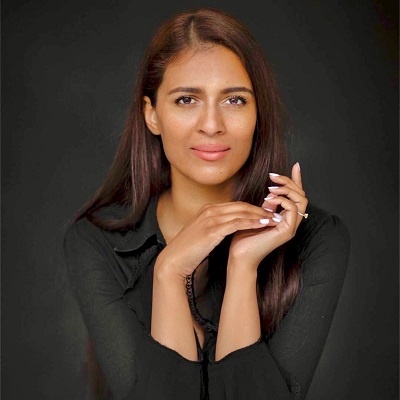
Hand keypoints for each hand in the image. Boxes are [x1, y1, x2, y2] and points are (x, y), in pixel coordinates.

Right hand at [155, 201, 273, 279]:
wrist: (174, 260)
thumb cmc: (188, 250)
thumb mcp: (202, 233)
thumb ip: (215, 226)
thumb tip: (229, 229)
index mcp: (208, 210)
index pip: (235, 205)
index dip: (252, 208)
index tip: (266, 213)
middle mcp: (210, 211)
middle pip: (241, 206)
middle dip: (260, 209)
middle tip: (275, 213)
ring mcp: (211, 219)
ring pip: (241, 212)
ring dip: (260, 215)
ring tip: (274, 218)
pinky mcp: (213, 230)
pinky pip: (237, 223)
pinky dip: (252, 222)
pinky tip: (264, 224)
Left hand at [228, 162, 307, 268]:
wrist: (239, 255)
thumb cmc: (244, 237)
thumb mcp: (256, 214)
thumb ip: (266, 205)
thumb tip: (271, 193)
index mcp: (284, 217)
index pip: (296, 195)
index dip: (297, 180)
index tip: (295, 165)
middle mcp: (291, 222)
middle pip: (302, 195)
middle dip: (289, 182)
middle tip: (274, 177)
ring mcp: (291, 227)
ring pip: (301, 201)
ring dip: (287, 190)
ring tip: (271, 189)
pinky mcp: (287, 231)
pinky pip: (294, 211)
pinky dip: (284, 201)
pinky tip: (270, 199)